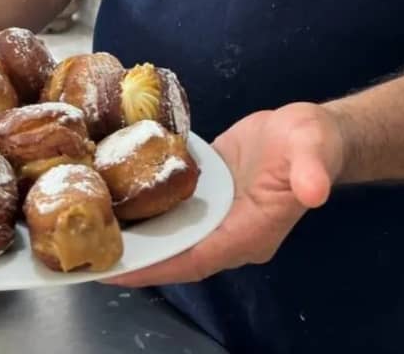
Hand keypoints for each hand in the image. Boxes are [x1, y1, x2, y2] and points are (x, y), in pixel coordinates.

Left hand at [105, 102, 346, 286]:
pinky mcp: (209, 196)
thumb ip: (311, 171)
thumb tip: (314, 189)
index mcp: (252, 232)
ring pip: (171, 234)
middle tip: (88, 254)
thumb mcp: (314, 149)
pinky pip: (175, 210)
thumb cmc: (314, 142)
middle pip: (176, 254)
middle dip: (135, 258)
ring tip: (91, 230)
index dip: (158, 266)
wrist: (311, 132)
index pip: (198, 258)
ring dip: (136, 236)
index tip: (118, 270)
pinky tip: (116, 197)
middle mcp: (231, 233)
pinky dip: (147, 208)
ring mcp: (219, 217)